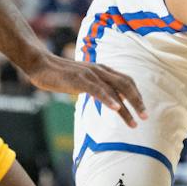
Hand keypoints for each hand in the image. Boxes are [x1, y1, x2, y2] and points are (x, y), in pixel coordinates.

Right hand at [25, 53, 146, 127]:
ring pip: (115, 90)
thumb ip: (96, 86)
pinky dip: (108, 99)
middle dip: (137, 102)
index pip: (126, 81)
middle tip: (146, 117)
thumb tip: (109, 98)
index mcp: (102, 70)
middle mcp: (100, 70)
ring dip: (127, 107)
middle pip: (126, 85)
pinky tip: (116, 108)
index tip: (143, 109)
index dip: (136, 95)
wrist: (40, 64)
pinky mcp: (79, 80)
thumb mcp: (83, 79)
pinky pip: (97, 90)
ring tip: (135, 121)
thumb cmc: (60, 74)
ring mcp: (90, 74)